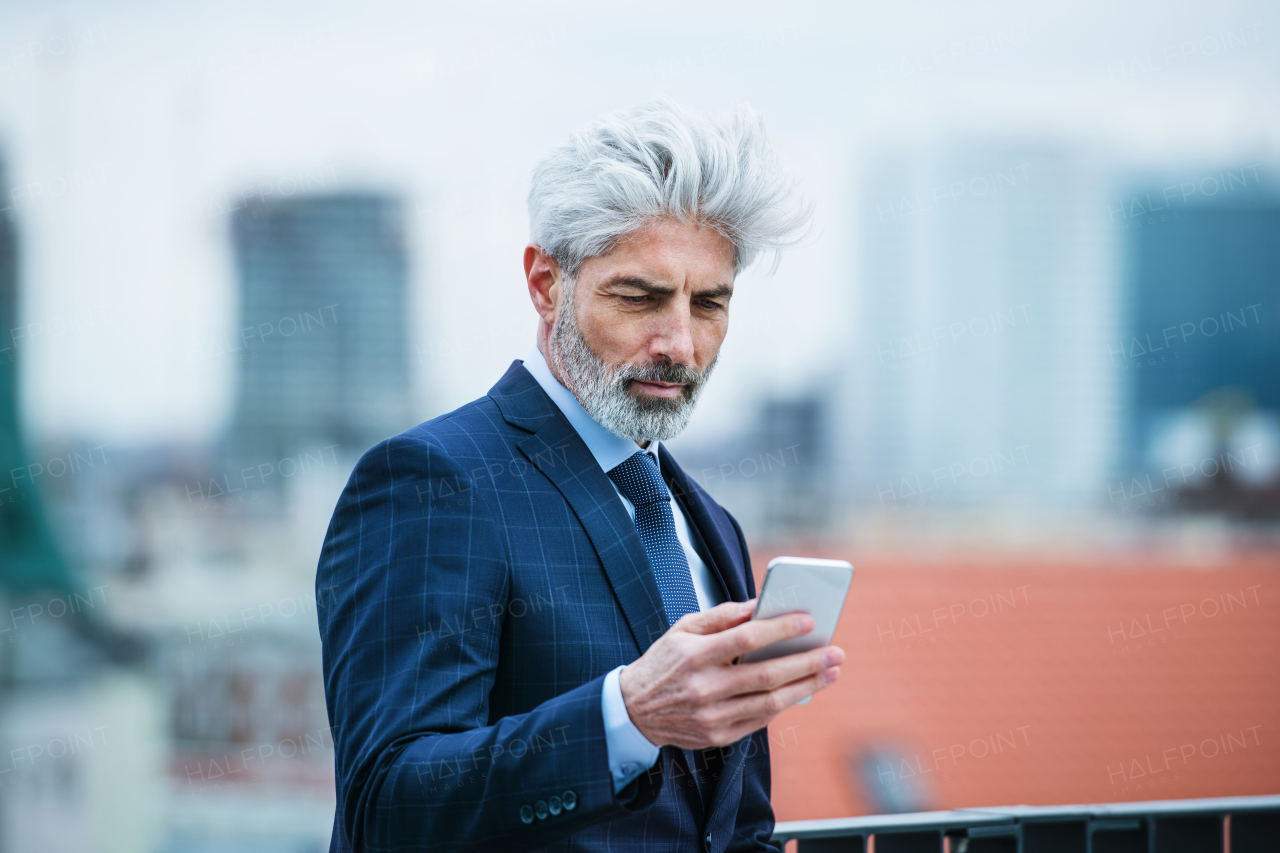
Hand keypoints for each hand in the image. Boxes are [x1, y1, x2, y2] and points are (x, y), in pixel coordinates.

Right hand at [617, 599, 843, 748]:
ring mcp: (712, 716)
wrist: (635, 710)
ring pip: (770, 701)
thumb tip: (760, 605)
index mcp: (694, 655)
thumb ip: (722, 616)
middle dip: (807, 662)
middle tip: (836, 652)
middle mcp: (704, 687)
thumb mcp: (683, 628)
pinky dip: (785, 703)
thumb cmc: (665, 662)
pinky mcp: (718, 736)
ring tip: (831, 672)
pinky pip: (761, 719)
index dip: (780, 629)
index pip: (746, 639)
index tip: (809, 620)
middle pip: (766, 675)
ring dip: (807, 686)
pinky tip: (803, 689)